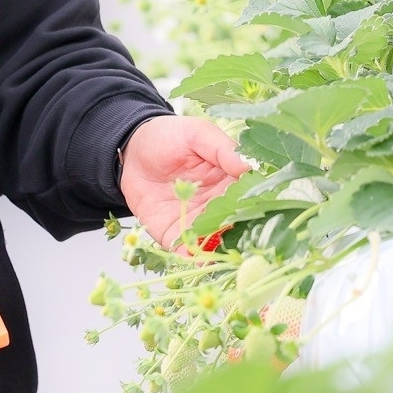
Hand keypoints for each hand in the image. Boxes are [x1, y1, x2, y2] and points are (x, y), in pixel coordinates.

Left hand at [119, 115, 248, 248]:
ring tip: (223, 255)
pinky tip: (197, 259)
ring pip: (214, 241)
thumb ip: (222, 149)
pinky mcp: (174, 232)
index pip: (248, 197)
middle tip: (245, 243)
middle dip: (241, 235)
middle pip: (235, 224)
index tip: (260, 214)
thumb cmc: (168, 136)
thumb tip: (249, 167)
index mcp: (230, 180)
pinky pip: (186, 249)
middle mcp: (217, 204)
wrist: (131, 150)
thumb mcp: (197, 133)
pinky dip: (193, 257)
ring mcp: (197, 221)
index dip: (255, 206)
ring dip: (220, 250)